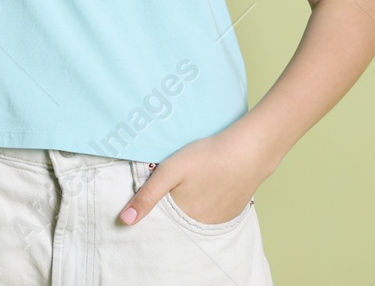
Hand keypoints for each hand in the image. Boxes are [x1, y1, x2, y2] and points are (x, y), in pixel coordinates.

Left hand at [119, 129, 270, 226]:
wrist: (250, 150)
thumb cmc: (208, 156)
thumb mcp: (170, 171)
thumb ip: (146, 196)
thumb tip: (124, 221)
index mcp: (183, 217)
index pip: (162, 220)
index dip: (157, 207)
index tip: (158, 192)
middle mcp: (202, 225)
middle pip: (180, 218)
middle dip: (174, 205)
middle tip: (181, 181)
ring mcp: (220, 220)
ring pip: (198, 215)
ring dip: (193, 204)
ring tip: (196, 181)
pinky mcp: (234, 211)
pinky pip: (214, 212)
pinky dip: (209, 203)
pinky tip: (211, 184)